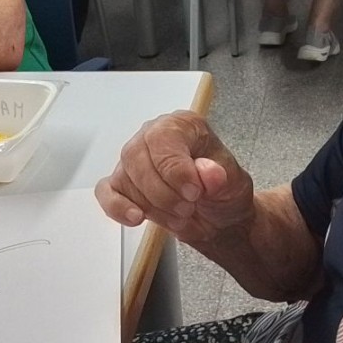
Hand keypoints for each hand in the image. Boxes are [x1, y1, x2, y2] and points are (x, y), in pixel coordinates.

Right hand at [96, 111, 254, 247]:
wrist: (218, 217)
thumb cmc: (223, 191)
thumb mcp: (235, 183)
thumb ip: (222, 176)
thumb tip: (208, 172)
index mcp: (181, 125)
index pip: (163, 137)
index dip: (175, 169)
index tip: (193, 192)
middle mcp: (152, 136)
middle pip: (137, 157)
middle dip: (163, 192)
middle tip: (187, 208)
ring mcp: (134, 161)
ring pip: (125, 178)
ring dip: (152, 206)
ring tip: (179, 216)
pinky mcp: (122, 185)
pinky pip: (107, 192)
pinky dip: (118, 207)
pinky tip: (136, 217)